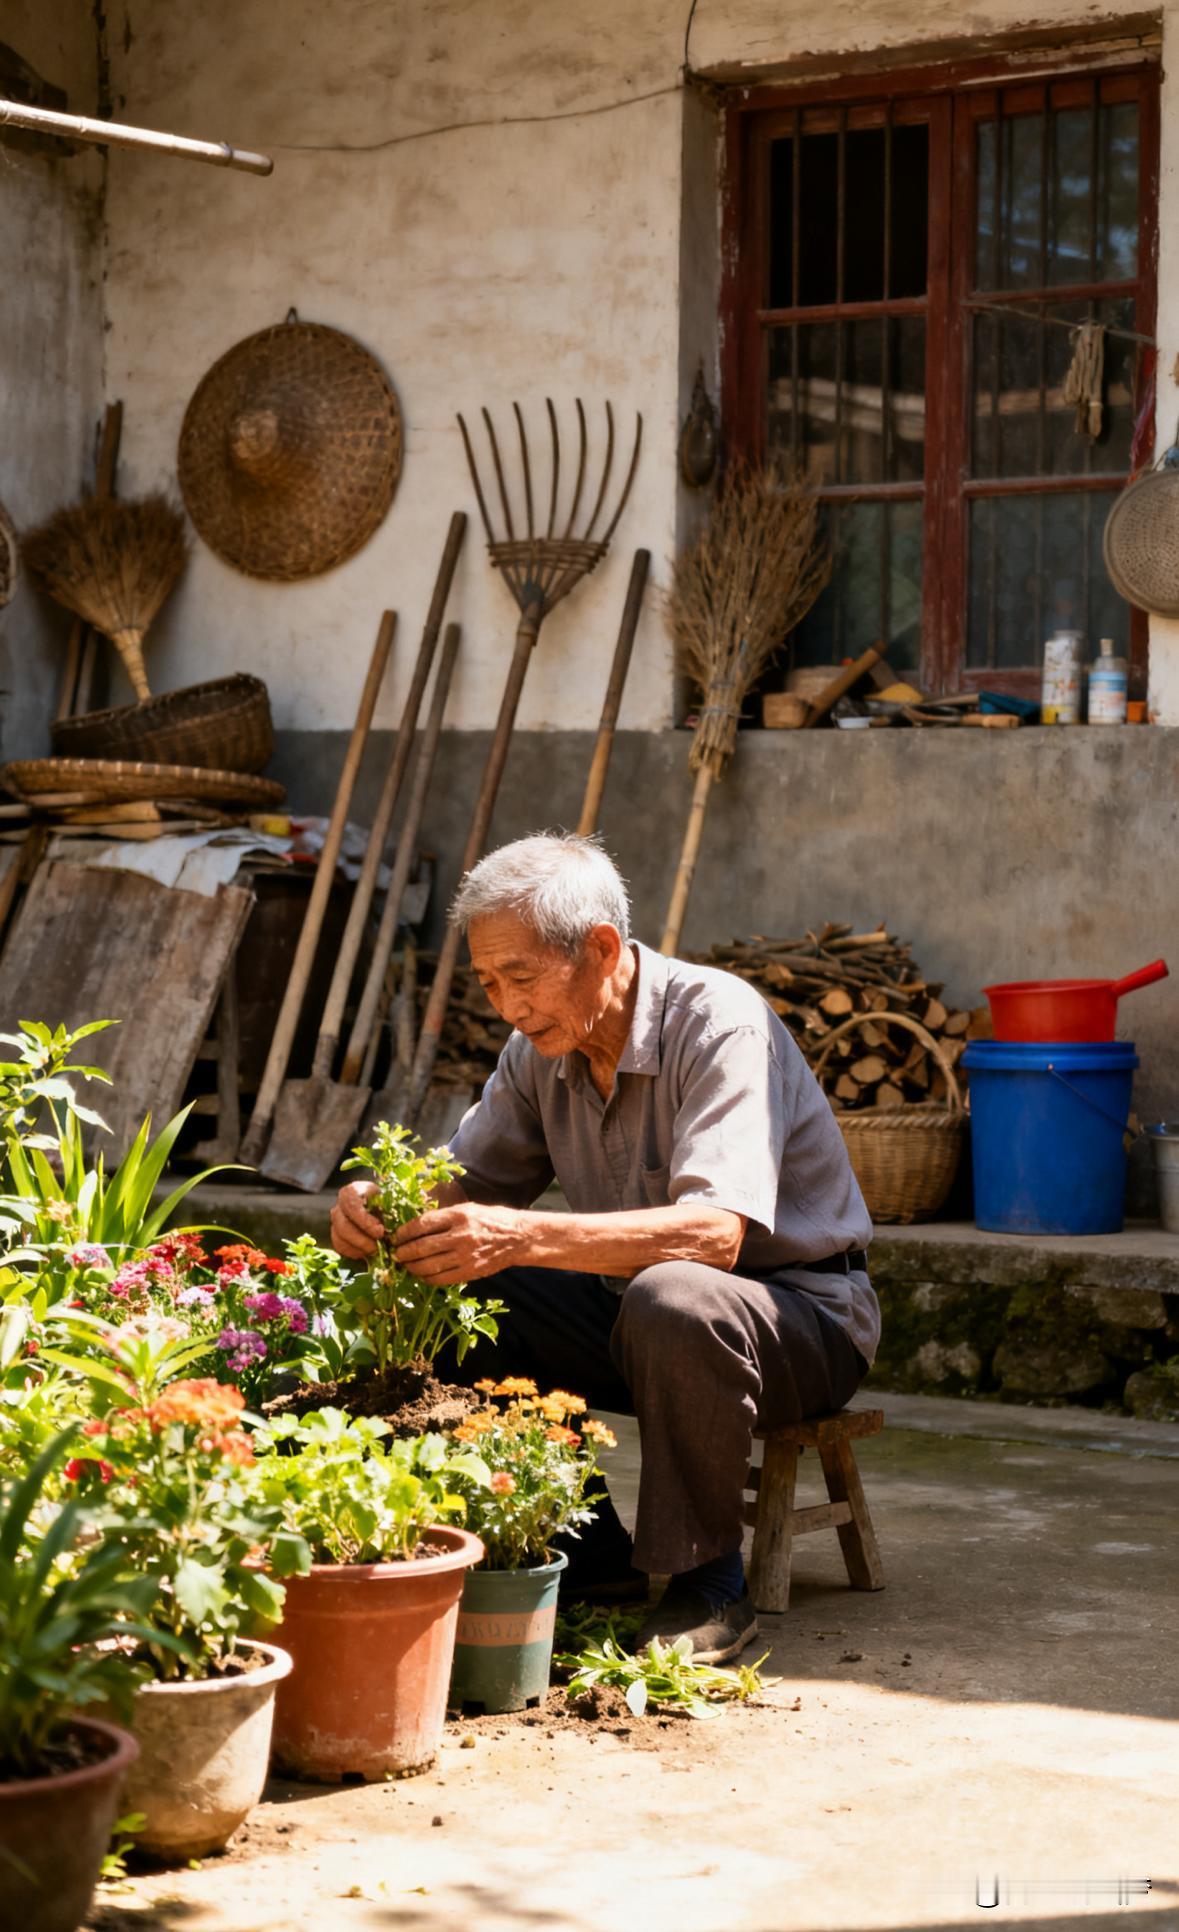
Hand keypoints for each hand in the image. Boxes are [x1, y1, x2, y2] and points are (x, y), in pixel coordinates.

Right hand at [330, 1181, 384, 1260]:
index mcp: (352, 1192)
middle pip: (343, 1225)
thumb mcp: (388, 1202)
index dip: (365, 1221)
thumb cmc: (385, 1203)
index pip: (351, 1205)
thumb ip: (387, 1211)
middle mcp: (340, 1206)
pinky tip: (367, 1253)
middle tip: (378, 1246)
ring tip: (375, 1250)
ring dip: (359, 1248)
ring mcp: (336, 1222)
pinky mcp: (336, 1236)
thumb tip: (387, 1226)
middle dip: (362, 1239)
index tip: (380, 1231)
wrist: (380, 1209)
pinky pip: (340, 1247)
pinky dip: (354, 1253)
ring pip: (340, 1239)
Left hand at [394, 1203, 524, 1284]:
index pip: (422, 1224)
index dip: (404, 1232)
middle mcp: (461, 1236)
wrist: (517, 1238)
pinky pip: (441, 1279)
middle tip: (395, 1254)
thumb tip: (415, 1226)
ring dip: (412, 1267)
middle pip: (421, 1247)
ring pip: (428, 1265)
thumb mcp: (467, 1209)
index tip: (396, 1236)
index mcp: (458, 1216)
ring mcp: (465, 1256)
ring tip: (405, 1265)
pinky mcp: (470, 1272)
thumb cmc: (490, 1219)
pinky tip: (422, 1275)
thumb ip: (443, 1217)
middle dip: (403, 1252)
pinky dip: (427, 1278)